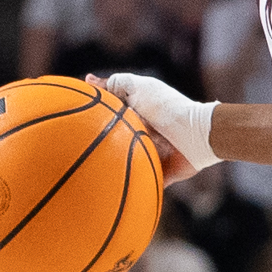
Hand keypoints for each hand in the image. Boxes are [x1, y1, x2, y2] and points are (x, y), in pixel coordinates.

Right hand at [89, 72, 216, 181]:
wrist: (195, 135)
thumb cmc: (166, 108)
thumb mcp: (138, 88)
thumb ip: (117, 83)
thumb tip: (89, 80)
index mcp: (136, 116)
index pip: (111, 118)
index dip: (94, 121)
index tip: (75, 123)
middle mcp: (143, 135)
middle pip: (116, 142)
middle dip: (101, 147)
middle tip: (81, 150)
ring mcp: (153, 155)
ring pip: (126, 163)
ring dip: (113, 168)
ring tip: (93, 174)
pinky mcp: (161, 173)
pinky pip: (143, 183)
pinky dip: (132, 188)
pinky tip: (112, 191)